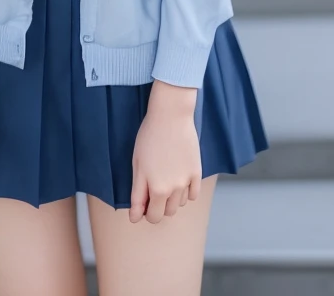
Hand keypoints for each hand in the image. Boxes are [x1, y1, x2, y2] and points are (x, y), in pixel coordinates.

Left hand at [129, 96, 201, 223]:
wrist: (171, 116)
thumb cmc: (149, 137)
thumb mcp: (138, 165)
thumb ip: (138, 194)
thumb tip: (135, 217)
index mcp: (157, 189)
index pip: (152, 217)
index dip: (144, 213)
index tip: (141, 204)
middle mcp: (174, 189)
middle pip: (167, 213)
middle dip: (157, 207)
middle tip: (151, 189)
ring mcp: (187, 181)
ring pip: (179, 204)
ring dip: (171, 198)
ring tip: (164, 177)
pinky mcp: (197, 172)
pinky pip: (192, 195)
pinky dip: (185, 192)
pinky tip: (178, 178)